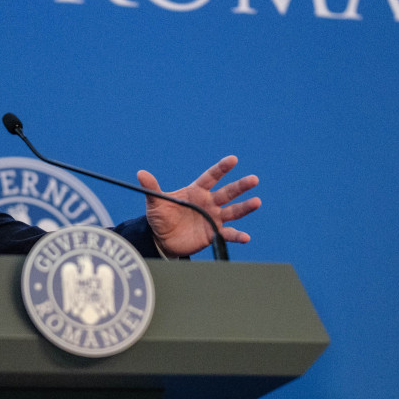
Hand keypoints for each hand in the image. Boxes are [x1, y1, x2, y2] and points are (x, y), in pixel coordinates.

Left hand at [137, 155, 259, 257]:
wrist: (162, 239)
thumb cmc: (161, 217)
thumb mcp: (155, 203)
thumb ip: (152, 188)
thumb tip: (141, 174)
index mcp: (196, 191)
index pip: (211, 177)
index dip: (222, 168)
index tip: (233, 159)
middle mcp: (208, 202)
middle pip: (227, 192)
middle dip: (241, 186)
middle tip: (254, 179)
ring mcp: (213, 218)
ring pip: (233, 211)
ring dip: (245, 207)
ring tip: (257, 202)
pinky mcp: (213, 233)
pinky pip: (228, 234)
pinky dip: (237, 236)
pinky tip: (246, 237)